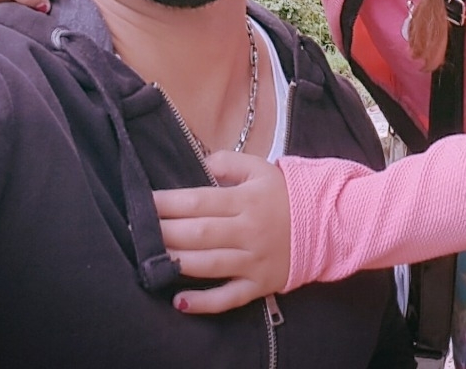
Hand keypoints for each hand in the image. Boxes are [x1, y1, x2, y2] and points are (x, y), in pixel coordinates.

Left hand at [155, 150, 291, 313]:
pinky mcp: (258, 284)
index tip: (144, 202)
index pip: (199, 201)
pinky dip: (204, 302)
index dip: (168, 203)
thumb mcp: (261, 168)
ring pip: (209, 264)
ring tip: (150, 259)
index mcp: (246, 200)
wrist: (326, 224)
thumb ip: (228, 162)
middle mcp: (248, 231)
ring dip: (176, 262)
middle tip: (139, 229)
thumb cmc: (285, 194)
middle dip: (165, 232)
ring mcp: (253, 260)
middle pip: (199, 233)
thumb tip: (201, 162)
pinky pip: (229, 297)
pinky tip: (179, 301)